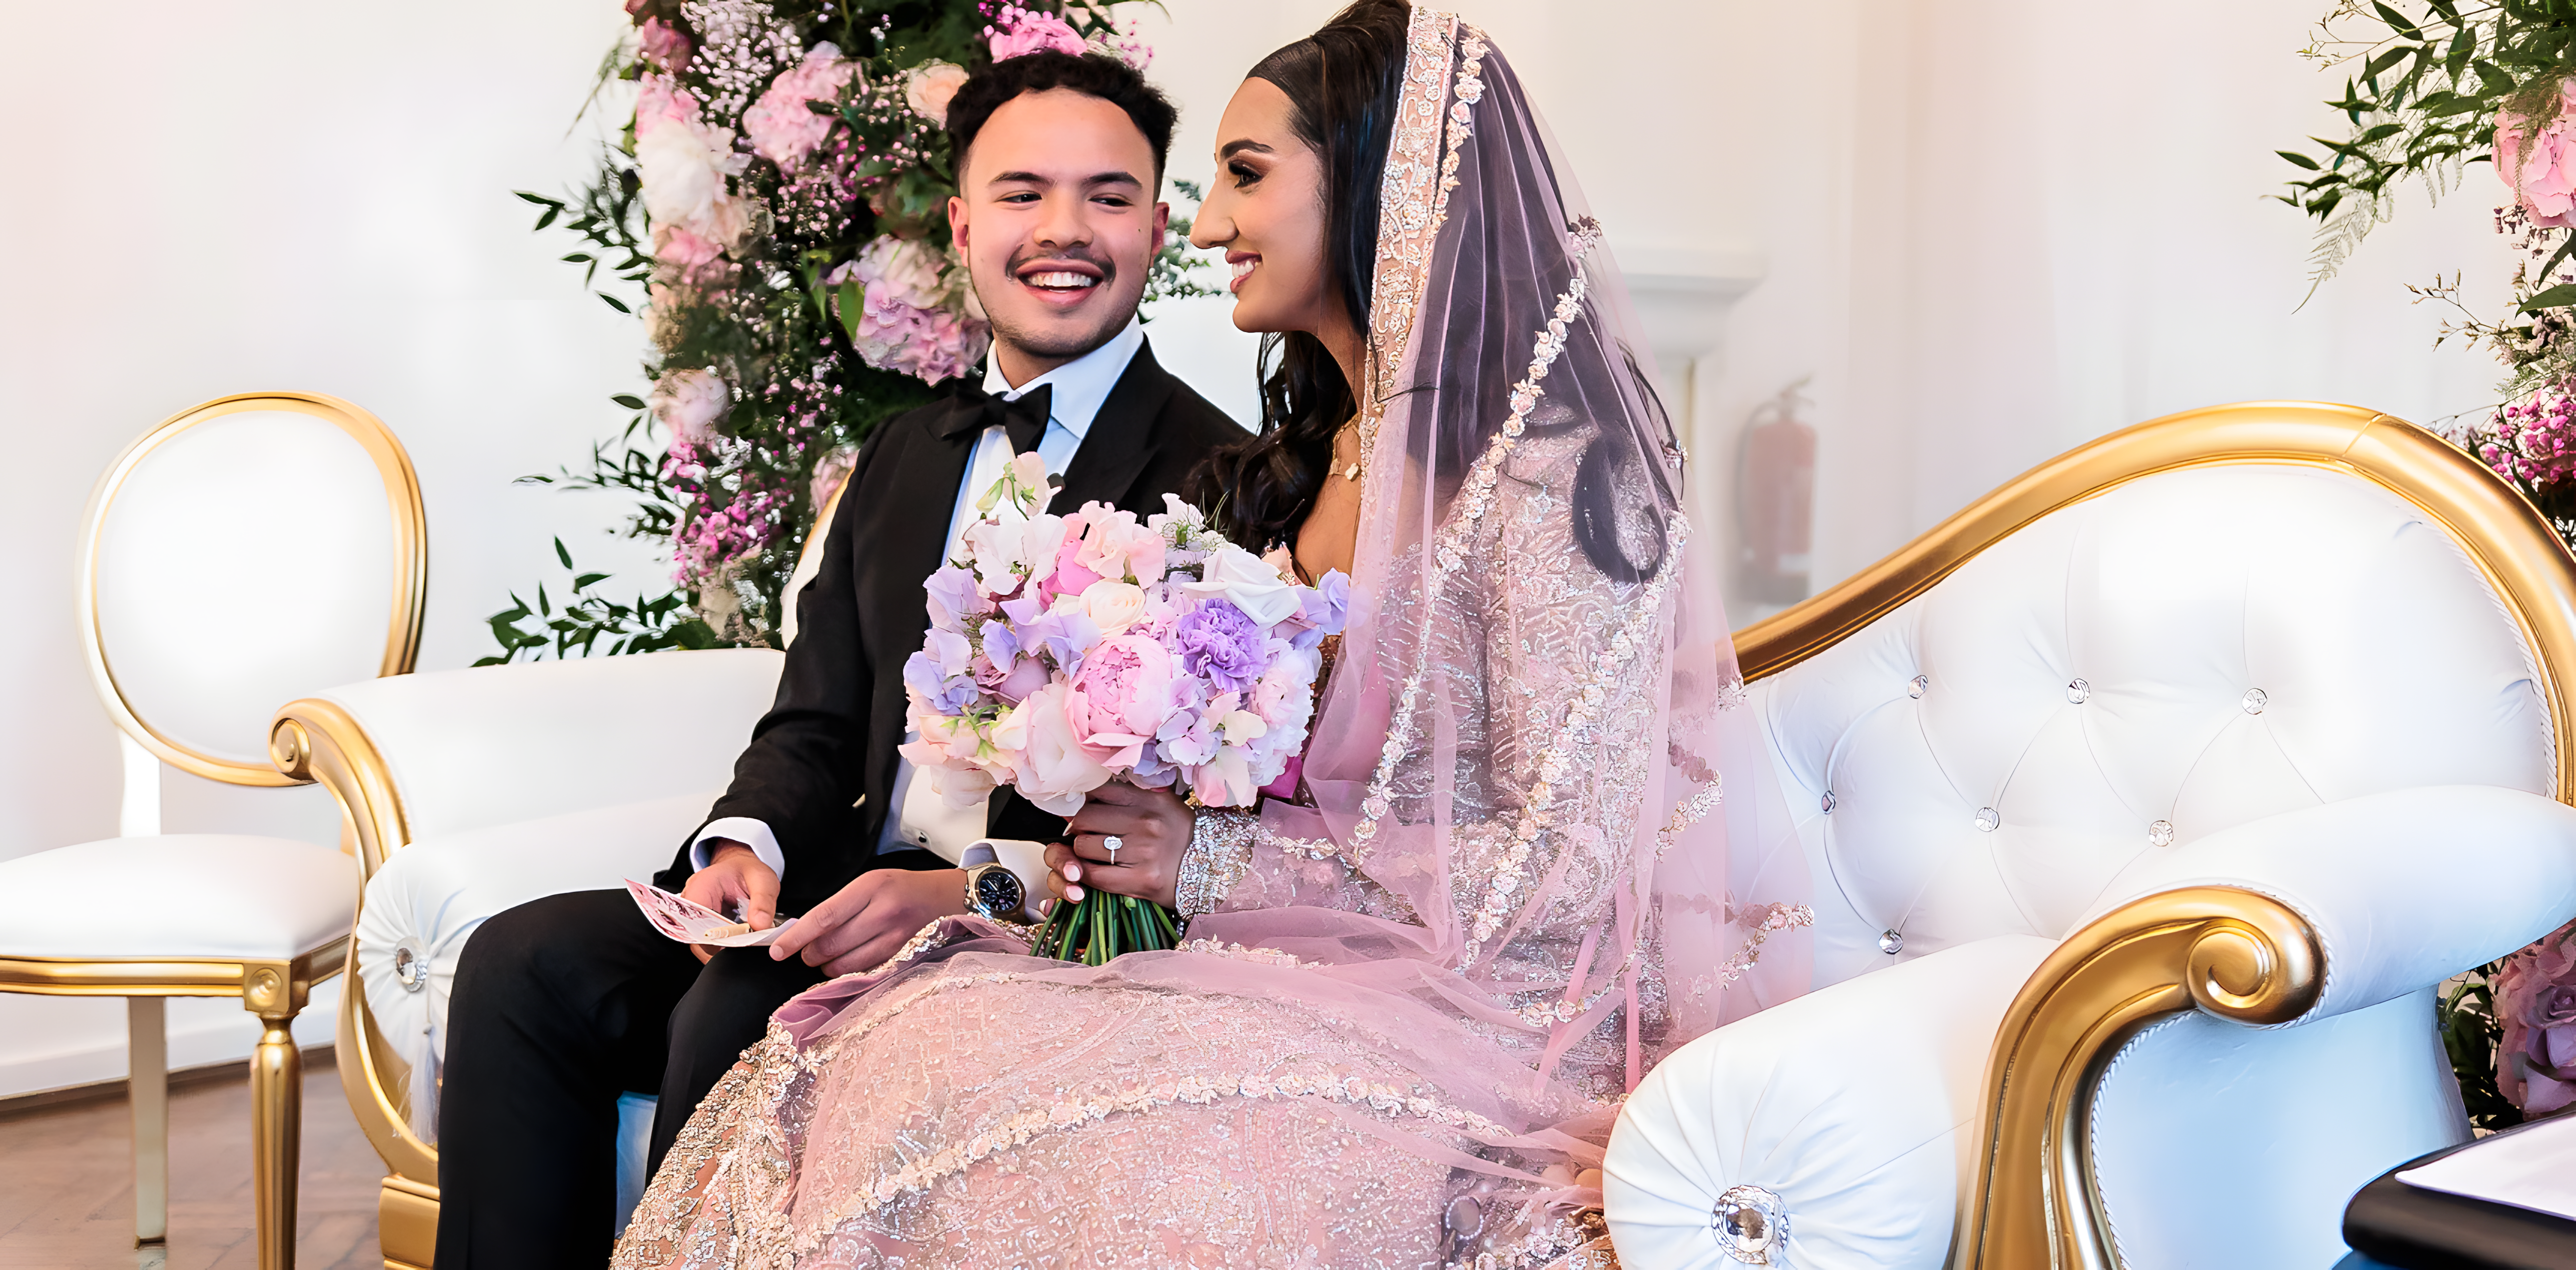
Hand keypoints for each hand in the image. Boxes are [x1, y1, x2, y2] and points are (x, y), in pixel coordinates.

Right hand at [682, 840, 777, 964]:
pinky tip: (736, 945)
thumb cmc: (748, 871)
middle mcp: (691, 900)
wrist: (741, 869)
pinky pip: (705, 942)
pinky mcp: (700, 924)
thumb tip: (760, 925)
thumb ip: (763, 901)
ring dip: (720, 948)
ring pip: (699, 942)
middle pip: (694, 935)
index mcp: (702, 885)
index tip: (735, 943)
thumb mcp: (763, 880)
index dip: (713, 937)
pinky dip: (721, 946)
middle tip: (742, 948)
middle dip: (719, 946)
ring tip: (741, 945)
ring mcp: (693, 914)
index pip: (695, 918)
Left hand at [767, 868, 967, 976]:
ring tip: (827, 956)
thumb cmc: (902, 888)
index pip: (824, 917)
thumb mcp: (870, 883)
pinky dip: (848, 970)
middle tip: (806, 951)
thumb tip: (805, 931)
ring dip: (827, 965)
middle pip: (831, 945)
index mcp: (870, 888)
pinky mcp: (900, 956)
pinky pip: (863, 971)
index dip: (797, 937)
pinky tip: (847, 961)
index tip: (778, 950)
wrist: (946, 898)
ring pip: (845, 964)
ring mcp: (894, 938)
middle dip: (810, 953)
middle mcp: (883, 913)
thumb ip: (839, 905)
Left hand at [1044, 780, 1192, 908]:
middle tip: (1083, 832)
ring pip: (1084, 846)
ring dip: (1082, 850)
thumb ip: (1129, 796)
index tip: (1080, 808)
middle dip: (1078, 826)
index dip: (1082, 800)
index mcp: (1150, 799)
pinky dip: (1085, 873)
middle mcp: (1146, 822)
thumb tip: (1084, 797)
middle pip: (1084, 818)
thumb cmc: (1183, 835)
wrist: (1215, 869)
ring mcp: (1144, 853)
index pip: (1098, 790)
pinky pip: (1095, 876)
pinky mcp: (1142, 881)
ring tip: (1092, 852)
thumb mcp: (1163, 804)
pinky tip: (1090, 871)